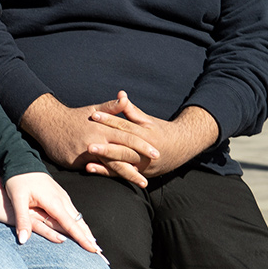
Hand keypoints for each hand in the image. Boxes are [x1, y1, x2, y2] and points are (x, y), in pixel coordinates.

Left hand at [0, 174, 102, 253]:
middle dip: (89, 237)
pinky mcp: (60, 195)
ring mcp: (62, 196)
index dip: (82, 238)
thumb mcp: (17, 199)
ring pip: (78, 217)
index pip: (71, 225)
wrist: (20, 159)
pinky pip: (73, 212)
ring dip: (86, 230)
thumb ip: (21, 220)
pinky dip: (80, 223)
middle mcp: (62, 199)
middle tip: (100, 253)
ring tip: (94, 244)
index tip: (93, 250)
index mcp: (54, 201)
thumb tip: (22, 240)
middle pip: (79, 222)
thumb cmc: (17, 179)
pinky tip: (82, 229)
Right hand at [19, 93, 160, 186]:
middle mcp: (96, 140)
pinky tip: (117, 183)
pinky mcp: (76, 161)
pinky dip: (106, 175)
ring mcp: (86, 152)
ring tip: (142, 183)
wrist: (49, 123)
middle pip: (122, 154)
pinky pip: (94, 169)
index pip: (128, 137)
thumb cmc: (74, 117)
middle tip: (153, 175)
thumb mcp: (93, 109)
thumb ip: (111, 107)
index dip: (143, 145)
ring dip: (127, 174)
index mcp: (103, 127)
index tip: (157, 153)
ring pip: (110, 165)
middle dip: (138, 165)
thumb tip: (125, 97)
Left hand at [87, 92, 218, 178]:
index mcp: (147, 135)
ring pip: (122, 166)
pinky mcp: (140, 174)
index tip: (93, 115)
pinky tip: (91, 170)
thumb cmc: (159, 130)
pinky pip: (121, 174)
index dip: (109, 120)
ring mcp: (143, 166)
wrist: (180, 149)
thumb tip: (120, 94)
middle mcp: (146, 152)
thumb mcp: (147, 120)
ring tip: (87, 164)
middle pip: (124, 150)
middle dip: (106, 149)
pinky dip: (106, 173)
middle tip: (88, 146)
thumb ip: (131, 110)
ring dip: (104, 165)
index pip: (125, 127)